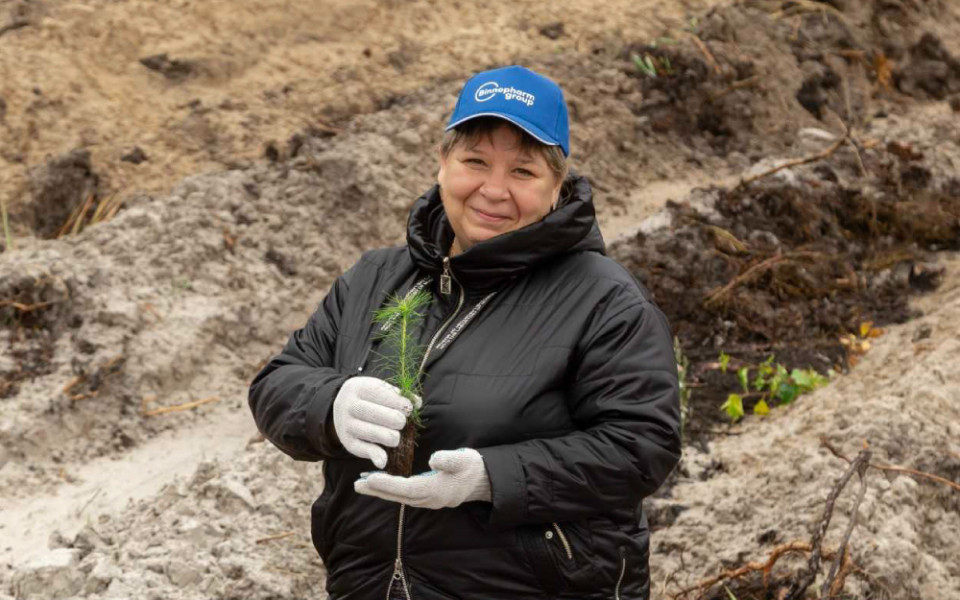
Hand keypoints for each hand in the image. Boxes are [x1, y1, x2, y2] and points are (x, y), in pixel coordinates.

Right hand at [332, 376, 420, 468]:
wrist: (342, 406)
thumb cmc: (369, 397)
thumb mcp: (380, 388)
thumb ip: (399, 394)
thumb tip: (417, 403)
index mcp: (359, 388)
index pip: (383, 395)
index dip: (401, 404)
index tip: (408, 409)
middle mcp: (349, 406)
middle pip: (380, 415)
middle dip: (398, 421)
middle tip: (400, 422)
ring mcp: (346, 424)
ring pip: (375, 434)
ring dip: (392, 437)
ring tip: (395, 435)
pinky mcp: (347, 442)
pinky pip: (363, 451)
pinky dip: (377, 456)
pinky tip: (384, 459)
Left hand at [353, 448, 491, 508]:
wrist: (484, 481)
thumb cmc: (472, 468)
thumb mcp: (464, 459)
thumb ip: (449, 459)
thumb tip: (433, 458)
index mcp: (435, 490)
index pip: (405, 488)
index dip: (386, 484)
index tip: (370, 479)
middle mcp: (428, 499)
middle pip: (398, 496)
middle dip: (377, 490)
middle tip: (357, 484)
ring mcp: (428, 499)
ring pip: (399, 496)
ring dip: (381, 490)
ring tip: (364, 483)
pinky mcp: (428, 496)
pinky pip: (404, 494)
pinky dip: (391, 489)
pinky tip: (382, 482)